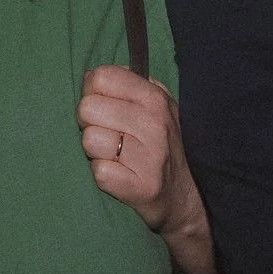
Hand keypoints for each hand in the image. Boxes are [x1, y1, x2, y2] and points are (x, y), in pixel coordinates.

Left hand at [80, 63, 215, 273]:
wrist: (184, 198)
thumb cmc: (160, 145)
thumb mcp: (156, 107)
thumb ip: (127, 85)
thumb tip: (88, 75)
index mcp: (155, 97)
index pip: (101, 76)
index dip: (93, 92)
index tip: (104, 107)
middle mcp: (155, 123)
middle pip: (87, 108)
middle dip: (89, 123)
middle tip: (107, 135)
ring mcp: (150, 156)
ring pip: (89, 140)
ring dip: (95, 151)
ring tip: (114, 156)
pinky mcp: (142, 187)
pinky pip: (99, 172)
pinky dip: (103, 175)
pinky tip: (118, 174)